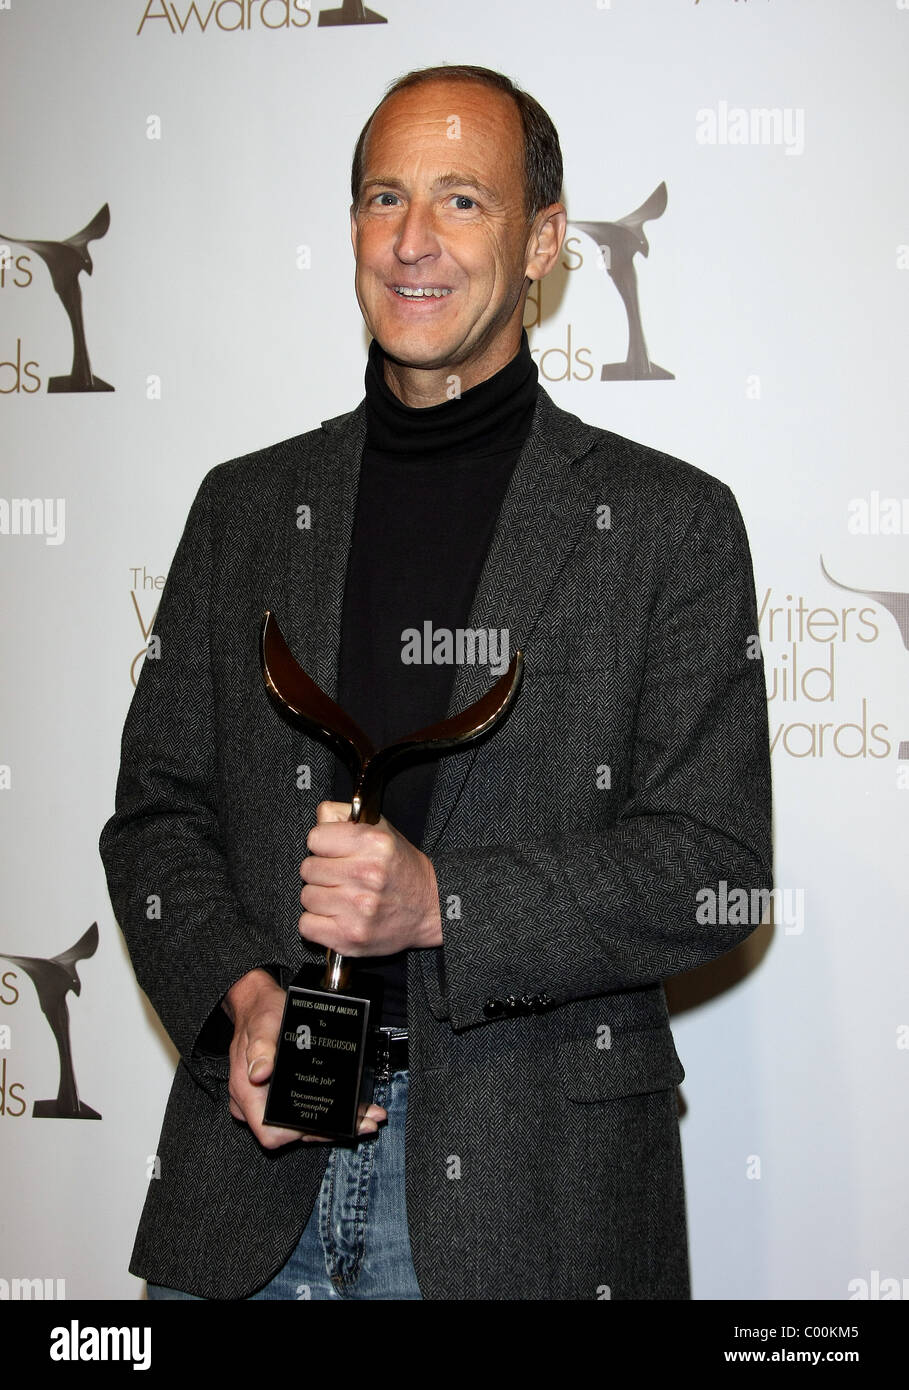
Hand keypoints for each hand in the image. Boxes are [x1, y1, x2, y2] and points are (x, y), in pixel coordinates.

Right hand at [223, 968, 386, 1146]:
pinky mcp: (281, 1095)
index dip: (298, 1135)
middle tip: (363, 1124)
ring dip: (333, 1125)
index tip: (326, 1125)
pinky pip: (302, 1111)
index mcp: (247, 1092)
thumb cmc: (260, 1013)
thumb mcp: (262, 1025)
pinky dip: (326, 1113)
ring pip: (301, 1125)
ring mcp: (267, 1101)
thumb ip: (260, 1048)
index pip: (270, 1131)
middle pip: (292, 1132)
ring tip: (366, 1119)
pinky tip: (352, 1110)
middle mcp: (255, 1103)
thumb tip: (259, 1073)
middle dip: (329, 1132)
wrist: (258, 1003)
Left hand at [299, 802, 443, 955]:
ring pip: (307, 897)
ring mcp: (358, 909)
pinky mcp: (350, 937)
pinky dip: (317, 923)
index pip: (315, 838)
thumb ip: (344, 817)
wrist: (430, 908)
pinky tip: (335, 916)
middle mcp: (366, 874)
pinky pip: (307, 926)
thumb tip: (319, 819)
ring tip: (341, 896)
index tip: (333, 852)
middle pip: (308, 869)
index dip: (323, 844)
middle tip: (340, 876)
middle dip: (321, 872)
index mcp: (373, 843)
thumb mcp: (381, 830)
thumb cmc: (402, 869)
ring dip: (320, 898)